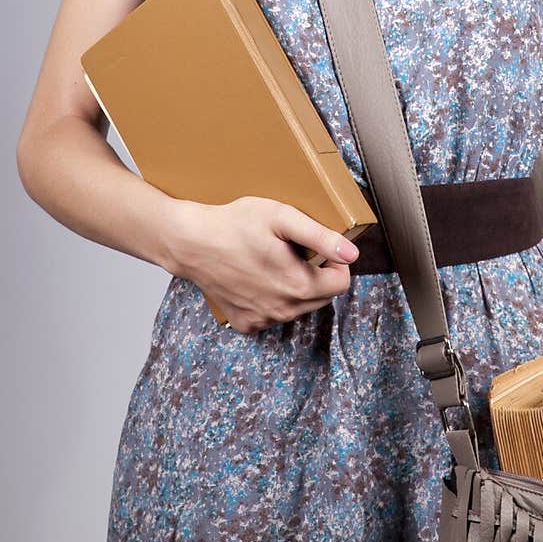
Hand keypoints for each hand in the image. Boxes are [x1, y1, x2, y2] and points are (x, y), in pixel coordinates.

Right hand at [167, 194, 360, 333]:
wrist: (190, 242)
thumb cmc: (234, 224)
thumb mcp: (281, 217)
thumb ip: (321, 236)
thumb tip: (352, 253)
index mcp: (298, 286)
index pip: (342, 282)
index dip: (335, 260)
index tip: (317, 247)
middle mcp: (283, 311)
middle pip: (323, 296)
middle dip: (317, 274)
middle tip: (293, 250)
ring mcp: (264, 320)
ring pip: (300, 306)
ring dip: (296, 286)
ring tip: (274, 261)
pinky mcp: (246, 323)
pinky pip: (274, 314)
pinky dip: (272, 297)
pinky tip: (257, 277)